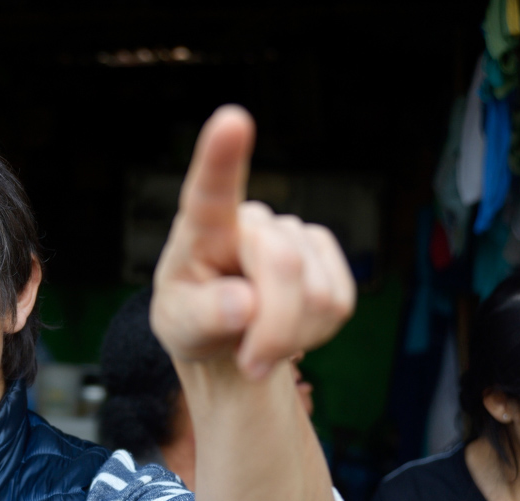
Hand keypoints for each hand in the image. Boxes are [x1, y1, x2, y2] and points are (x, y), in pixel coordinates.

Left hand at [150, 105, 353, 378]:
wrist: (227, 336)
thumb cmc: (192, 321)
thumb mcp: (180, 326)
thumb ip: (204, 316)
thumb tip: (243, 304)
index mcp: (202, 228)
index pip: (210, 190)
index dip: (222, 157)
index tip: (232, 119)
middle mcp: (252, 220)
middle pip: (283, 266)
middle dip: (272, 329)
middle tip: (249, 361)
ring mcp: (295, 233)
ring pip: (318, 294)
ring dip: (290, 337)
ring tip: (258, 343)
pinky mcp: (327, 257)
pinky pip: (339, 305)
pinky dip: (313, 335)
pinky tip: (288, 333)